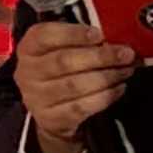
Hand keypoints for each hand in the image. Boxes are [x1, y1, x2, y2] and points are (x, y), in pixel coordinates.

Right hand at [11, 16, 137, 152]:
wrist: (50, 110)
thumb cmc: (62, 71)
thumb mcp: (63, 49)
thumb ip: (82, 40)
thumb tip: (116, 38)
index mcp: (29, 48)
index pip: (45, 36)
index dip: (73, 34)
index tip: (99, 35)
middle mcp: (27, 72)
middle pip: (63, 61)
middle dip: (100, 56)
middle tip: (126, 54)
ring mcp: (36, 97)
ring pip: (74, 85)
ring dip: (106, 77)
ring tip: (126, 70)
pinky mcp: (50, 118)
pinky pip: (81, 106)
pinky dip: (105, 96)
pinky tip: (119, 88)